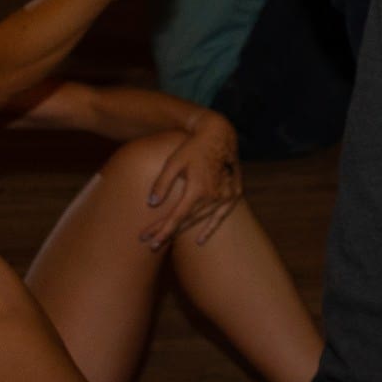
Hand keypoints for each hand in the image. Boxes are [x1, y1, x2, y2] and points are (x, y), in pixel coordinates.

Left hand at [140, 109, 241, 250]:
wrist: (220, 136)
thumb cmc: (193, 148)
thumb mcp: (173, 162)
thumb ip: (162, 183)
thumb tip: (151, 204)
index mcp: (198, 189)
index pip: (176, 217)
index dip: (161, 230)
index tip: (147, 239)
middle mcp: (214, 196)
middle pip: (187, 221)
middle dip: (167, 233)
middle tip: (150, 244)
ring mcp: (226, 196)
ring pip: (201, 220)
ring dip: (183, 231)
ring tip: (166, 241)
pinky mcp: (234, 194)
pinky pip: (221, 216)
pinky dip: (210, 228)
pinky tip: (200, 240)